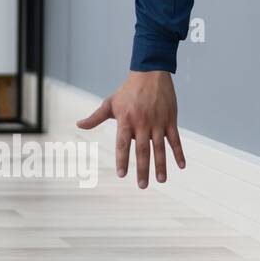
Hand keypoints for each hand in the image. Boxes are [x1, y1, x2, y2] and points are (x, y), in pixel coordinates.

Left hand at [76, 70, 185, 187]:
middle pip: (142, 149)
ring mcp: (157, 122)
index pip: (122, 144)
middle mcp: (142, 123)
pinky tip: (181, 166)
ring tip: (161, 180)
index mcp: (126, 120)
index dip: (122, 159)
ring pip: (159, 147)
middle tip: (142, 186)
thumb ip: (95, 117)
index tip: (122, 174)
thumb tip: (78, 125)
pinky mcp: (170, 120)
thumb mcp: (109, 103)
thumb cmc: (127, 91)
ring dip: (161, 165)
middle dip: (142, 169)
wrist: (150, 74)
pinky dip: (179, 152)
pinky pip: (175, 139)